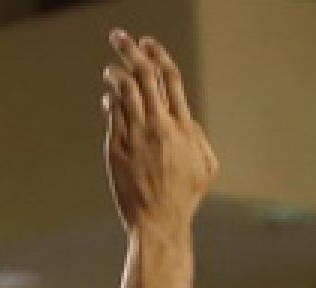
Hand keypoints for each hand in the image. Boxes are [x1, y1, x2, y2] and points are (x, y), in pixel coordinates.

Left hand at [103, 30, 216, 232]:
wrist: (158, 223)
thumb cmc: (185, 197)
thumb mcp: (206, 166)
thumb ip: (198, 136)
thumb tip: (185, 116)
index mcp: (183, 127)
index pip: (170, 78)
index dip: (158, 54)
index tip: (148, 42)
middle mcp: (159, 126)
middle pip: (143, 75)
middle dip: (130, 50)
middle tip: (118, 36)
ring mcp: (136, 137)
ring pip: (123, 91)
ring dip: (115, 73)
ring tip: (110, 68)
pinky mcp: (117, 149)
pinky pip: (112, 115)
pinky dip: (110, 101)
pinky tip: (109, 98)